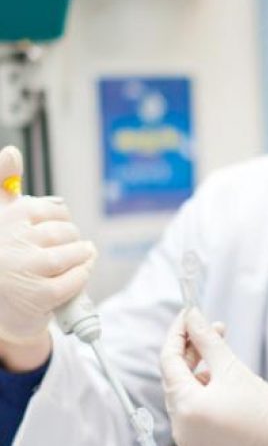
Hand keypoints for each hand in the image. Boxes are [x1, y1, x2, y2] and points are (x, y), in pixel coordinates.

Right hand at [0, 146, 96, 345]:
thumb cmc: (1, 258)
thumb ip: (3, 183)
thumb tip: (12, 151)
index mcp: (5, 218)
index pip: (52, 211)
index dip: (61, 222)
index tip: (56, 231)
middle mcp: (12, 241)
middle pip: (65, 232)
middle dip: (72, 240)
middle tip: (67, 250)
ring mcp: (26, 268)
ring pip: (73, 253)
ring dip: (80, 257)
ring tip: (76, 260)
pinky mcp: (41, 294)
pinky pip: (76, 278)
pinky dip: (81, 276)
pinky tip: (74, 277)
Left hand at [160, 308, 267, 445]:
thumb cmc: (266, 412)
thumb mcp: (235, 370)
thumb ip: (208, 341)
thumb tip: (192, 317)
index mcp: (186, 406)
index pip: (169, 360)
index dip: (179, 334)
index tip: (190, 315)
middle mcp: (179, 429)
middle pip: (175, 381)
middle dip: (192, 354)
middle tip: (214, 331)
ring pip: (184, 401)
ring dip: (199, 379)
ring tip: (226, 367)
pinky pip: (192, 421)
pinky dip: (203, 404)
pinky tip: (225, 395)